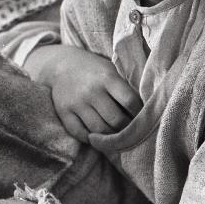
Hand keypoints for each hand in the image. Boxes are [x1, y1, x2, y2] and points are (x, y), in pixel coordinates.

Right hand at [23, 44, 140, 142]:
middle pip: (116, 120)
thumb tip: (143, 111)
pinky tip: (98, 138)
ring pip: (99, 130)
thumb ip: (124, 87)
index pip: (130, 101)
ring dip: (110, 137)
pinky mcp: (64, 112)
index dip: (140, 114)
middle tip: (132, 134)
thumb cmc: (94, 69)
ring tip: (118, 138)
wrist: (61, 64)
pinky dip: (91, 139)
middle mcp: (92, 91)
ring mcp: (77, 103)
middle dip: (127, 130)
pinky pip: (80, 133)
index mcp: (107, 77)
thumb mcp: (111, 70)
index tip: (143, 120)